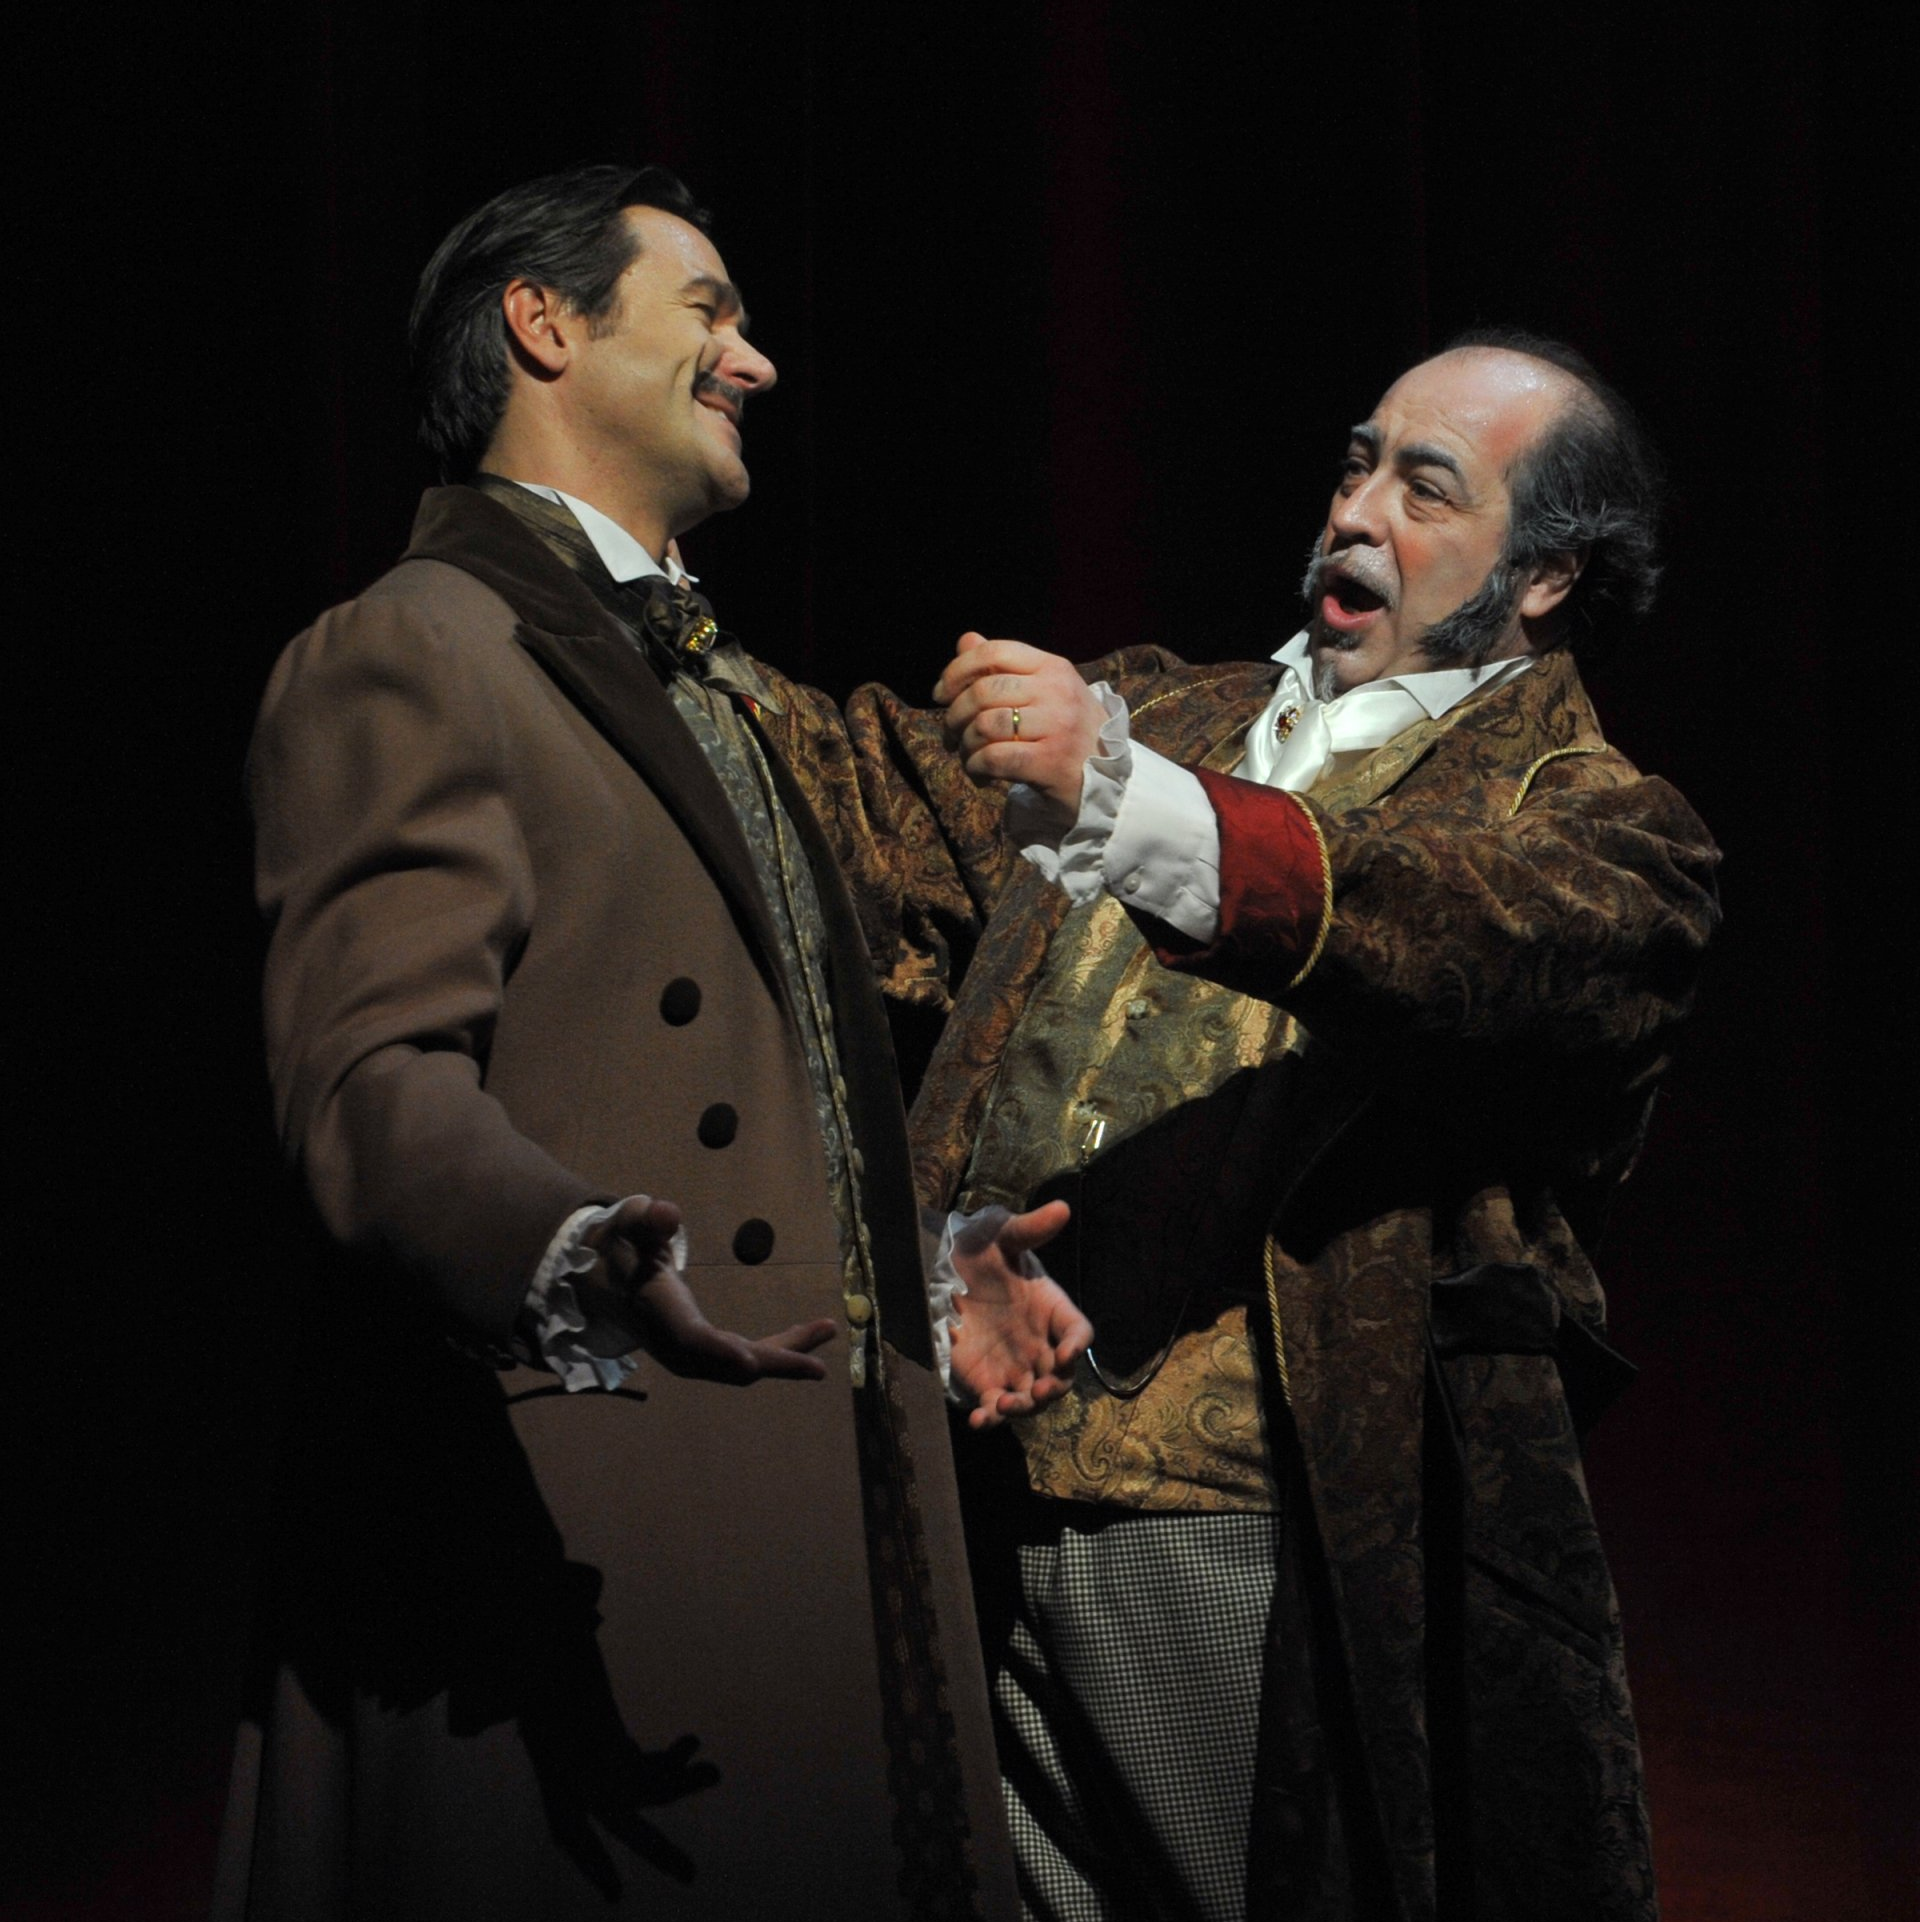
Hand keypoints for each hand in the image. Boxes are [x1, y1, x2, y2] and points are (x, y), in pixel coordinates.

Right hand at [580, 1197, 835, 1383]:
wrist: (606, 1282)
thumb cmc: (621, 1248)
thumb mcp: (627, 1225)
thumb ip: (645, 1219)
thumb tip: (670, 1213)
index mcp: (657, 1314)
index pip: (690, 1340)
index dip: (719, 1353)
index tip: (751, 1363)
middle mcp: (676, 1345)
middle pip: (728, 1363)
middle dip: (774, 1363)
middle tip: (817, 1369)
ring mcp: (692, 1356)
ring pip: (745, 1364)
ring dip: (788, 1352)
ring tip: (828, 1328)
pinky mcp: (707, 1353)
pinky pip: (747, 1356)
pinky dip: (780, 1346)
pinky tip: (812, 1332)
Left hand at [934, 633, 1107, 814]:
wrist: (1108, 781)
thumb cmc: (1067, 734)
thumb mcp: (1042, 692)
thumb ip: (1004, 668)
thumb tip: (965, 639)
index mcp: (1053, 667)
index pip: (995, 652)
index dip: (958, 670)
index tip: (940, 694)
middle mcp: (1057, 691)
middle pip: (983, 691)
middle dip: (954, 715)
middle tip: (951, 736)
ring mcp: (1058, 726)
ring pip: (985, 726)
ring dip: (965, 746)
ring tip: (969, 757)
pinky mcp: (1052, 762)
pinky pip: (995, 758)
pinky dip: (976, 767)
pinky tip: (980, 774)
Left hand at [948, 1200, 1090, 1429]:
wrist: (938, 1268)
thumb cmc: (977, 1248)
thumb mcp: (1001, 1234)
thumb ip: (1029, 1228)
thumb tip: (1062, 1208)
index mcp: (1052, 1308)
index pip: (1078, 1331)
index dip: (1078, 1344)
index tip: (1068, 1351)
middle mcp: (1040, 1342)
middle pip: (1061, 1375)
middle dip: (1055, 1387)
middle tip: (1040, 1390)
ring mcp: (1014, 1365)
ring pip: (1032, 1397)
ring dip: (1026, 1407)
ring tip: (1006, 1405)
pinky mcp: (985, 1381)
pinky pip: (994, 1407)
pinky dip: (990, 1419)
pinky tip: (979, 1421)